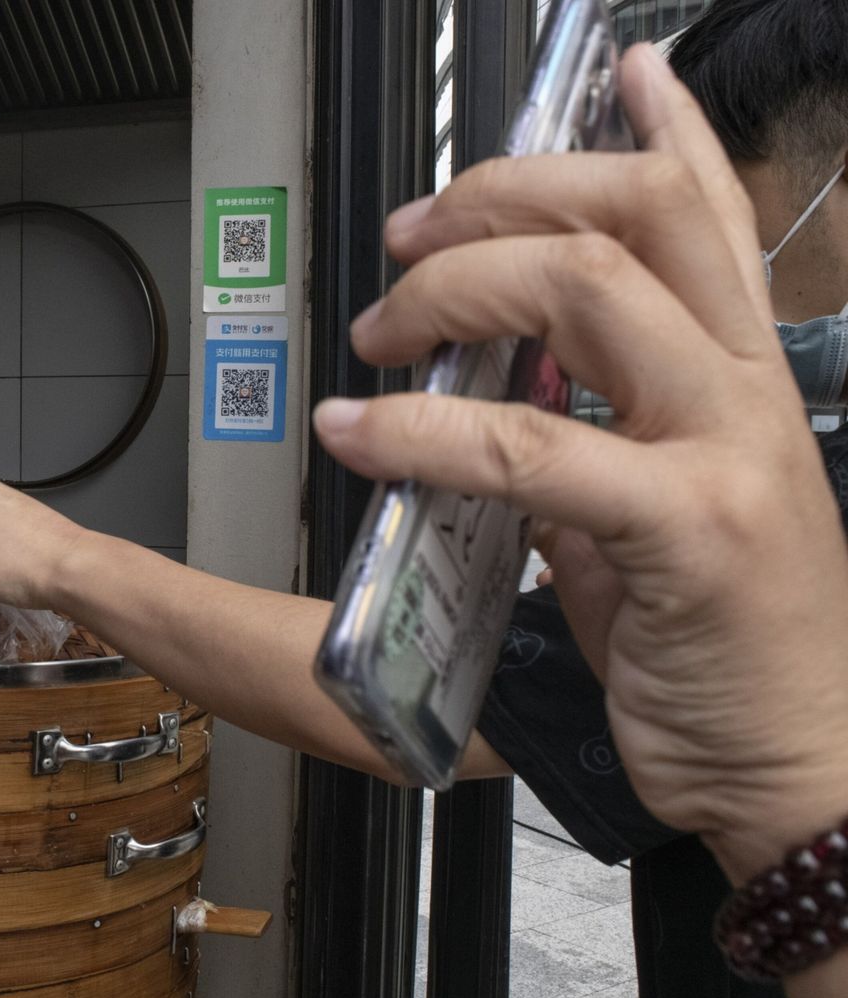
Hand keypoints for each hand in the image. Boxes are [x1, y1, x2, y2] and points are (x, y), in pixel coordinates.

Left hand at [313, 45, 847, 878]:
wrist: (800, 767)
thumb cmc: (725, 650)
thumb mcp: (658, 523)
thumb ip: (595, 444)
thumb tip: (499, 401)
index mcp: (747, 381)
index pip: (713, 217)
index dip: (664, 133)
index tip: (621, 71)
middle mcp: (748, 394)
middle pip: (635, 218)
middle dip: (503, 197)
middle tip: (410, 236)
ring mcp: (727, 452)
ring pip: (587, 292)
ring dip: (455, 288)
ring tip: (379, 326)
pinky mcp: (687, 530)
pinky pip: (533, 447)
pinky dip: (424, 432)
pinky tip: (356, 432)